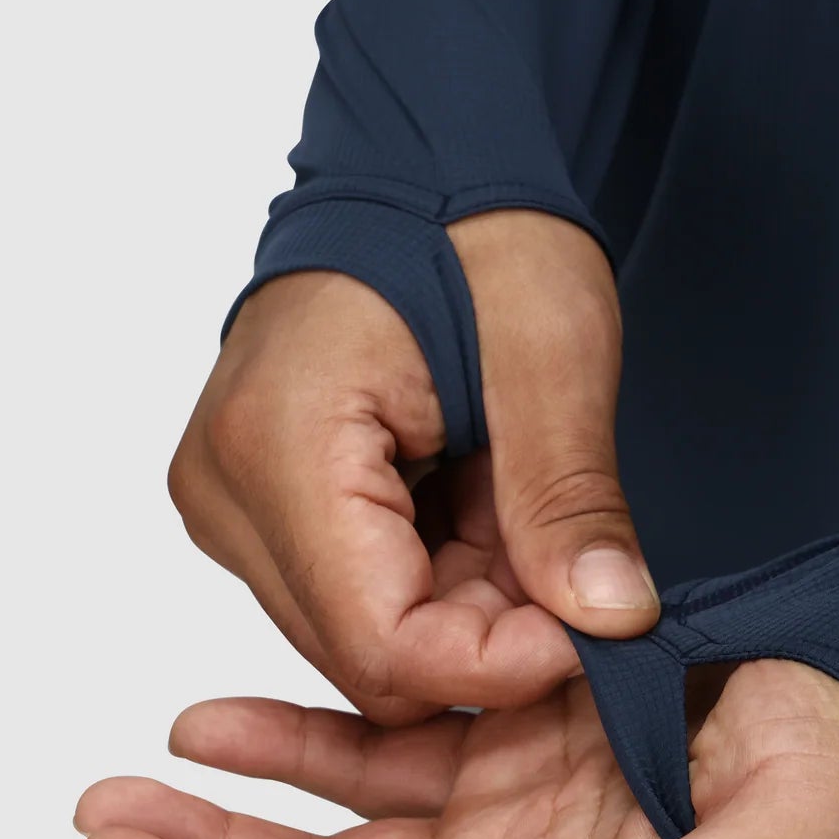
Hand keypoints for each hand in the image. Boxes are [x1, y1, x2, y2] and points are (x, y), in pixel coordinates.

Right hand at [167, 209, 658, 723]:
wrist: (423, 175)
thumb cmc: (477, 231)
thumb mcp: (551, 355)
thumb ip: (568, 499)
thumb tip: (612, 621)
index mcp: (277, 449)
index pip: (381, 646)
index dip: (501, 663)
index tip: (596, 624)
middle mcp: (226, 492)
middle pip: (370, 656)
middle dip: (492, 627)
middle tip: (565, 545)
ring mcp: (235, 504)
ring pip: (370, 637)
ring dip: (470, 599)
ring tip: (515, 499)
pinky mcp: (262, 508)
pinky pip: (361, 597)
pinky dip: (442, 576)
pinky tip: (479, 503)